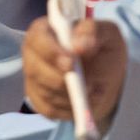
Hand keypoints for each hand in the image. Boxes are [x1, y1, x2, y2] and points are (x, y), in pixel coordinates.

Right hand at [23, 16, 125, 130]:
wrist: (106, 74)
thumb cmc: (102, 48)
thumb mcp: (106, 33)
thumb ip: (93, 32)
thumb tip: (80, 46)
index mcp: (44, 30)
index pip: (37, 38)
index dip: (51, 52)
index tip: (71, 63)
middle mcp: (33, 53)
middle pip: (35, 69)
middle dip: (61, 80)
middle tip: (89, 86)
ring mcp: (33, 78)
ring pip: (45, 91)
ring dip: (71, 96)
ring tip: (96, 91)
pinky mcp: (38, 99)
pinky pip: (49, 109)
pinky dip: (70, 109)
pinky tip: (86, 101)